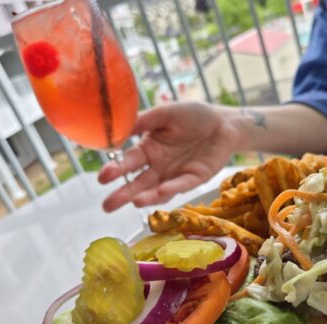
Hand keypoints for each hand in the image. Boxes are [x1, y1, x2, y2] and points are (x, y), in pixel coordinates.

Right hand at [99, 102, 240, 211]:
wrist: (224, 122)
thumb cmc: (193, 116)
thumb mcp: (165, 114)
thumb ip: (142, 121)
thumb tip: (117, 125)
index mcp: (149, 149)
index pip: (129, 162)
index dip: (115, 170)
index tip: (102, 178)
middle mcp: (159, 166)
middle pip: (138, 183)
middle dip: (123, 194)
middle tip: (108, 206)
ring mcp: (176, 174)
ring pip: (158, 189)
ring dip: (147, 196)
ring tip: (135, 202)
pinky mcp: (195, 178)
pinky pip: (183, 185)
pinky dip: (173, 188)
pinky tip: (162, 191)